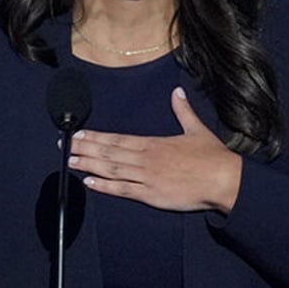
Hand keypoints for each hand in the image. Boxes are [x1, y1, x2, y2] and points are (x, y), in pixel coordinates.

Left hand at [68, 87, 241, 213]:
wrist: (224, 180)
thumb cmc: (212, 157)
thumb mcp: (196, 129)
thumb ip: (183, 111)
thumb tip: (177, 92)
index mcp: (153, 143)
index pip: (117, 139)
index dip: (95, 137)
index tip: (78, 134)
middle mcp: (145, 159)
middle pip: (108, 153)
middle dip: (85, 149)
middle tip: (64, 147)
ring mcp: (146, 178)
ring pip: (111, 170)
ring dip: (89, 166)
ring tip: (70, 163)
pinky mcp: (151, 195)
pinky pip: (123, 190)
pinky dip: (104, 187)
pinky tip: (89, 183)